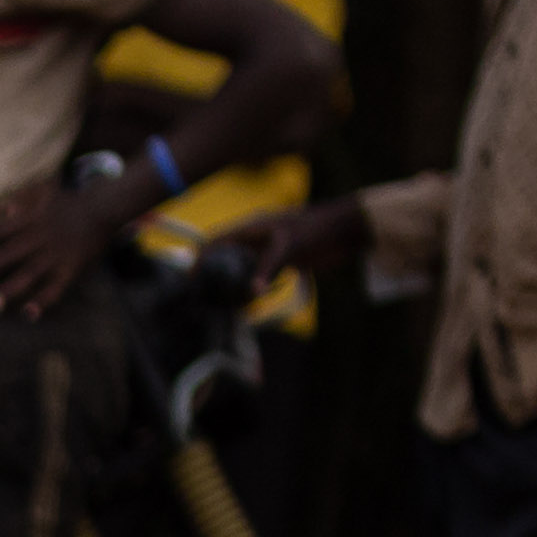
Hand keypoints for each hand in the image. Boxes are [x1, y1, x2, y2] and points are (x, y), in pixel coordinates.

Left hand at [0, 166, 148, 316]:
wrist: (103, 207)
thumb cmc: (70, 200)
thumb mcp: (44, 190)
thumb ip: (23, 197)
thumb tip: (4, 208)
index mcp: (31, 221)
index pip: (1, 232)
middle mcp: (39, 239)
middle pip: (9, 255)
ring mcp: (54, 256)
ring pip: (28, 274)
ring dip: (8, 290)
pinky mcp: (70, 269)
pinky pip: (55, 288)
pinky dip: (43, 301)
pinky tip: (29, 315)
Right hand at [210, 195, 370, 295]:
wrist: (344, 230)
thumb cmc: (315, 229)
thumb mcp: (288, 246)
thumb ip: (268, 268)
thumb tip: (252, 294)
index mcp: (250, 229)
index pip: (215, 241)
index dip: (200, 258)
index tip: (191, 279)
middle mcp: (255, 241)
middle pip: (225, 259)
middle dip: (215, 278)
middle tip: (207, 299)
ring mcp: (268, 253)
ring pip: (242, 272)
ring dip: (235, 288)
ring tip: (229, 307)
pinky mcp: (282, 264)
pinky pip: (261, 280)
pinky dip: (255, 292)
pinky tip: (252, 305)